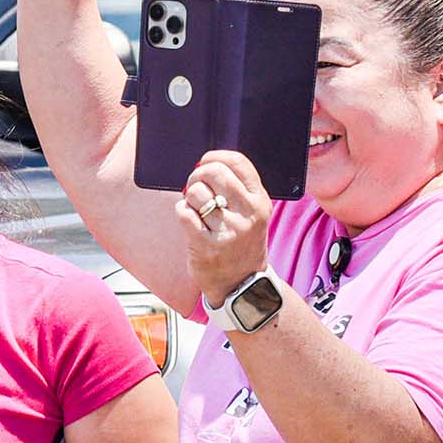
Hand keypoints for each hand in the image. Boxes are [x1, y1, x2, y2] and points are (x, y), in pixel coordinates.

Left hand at [180, 150, 273, 306]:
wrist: (242, 285)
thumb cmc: (242, 244)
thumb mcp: (252, 214)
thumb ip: (238, 189)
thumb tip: (206, 164)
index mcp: (260, 201)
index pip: (238, 163)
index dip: (215, 157)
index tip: (204, 162)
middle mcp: (247, 214)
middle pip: (214, 173)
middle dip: (197, 175)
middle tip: (195, 186)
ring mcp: (228, 231)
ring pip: (196, 193)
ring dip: (189, 197)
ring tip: (195, 209)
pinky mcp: (206, 245)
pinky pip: (184, 213)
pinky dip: (182, 212)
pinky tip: (189, 220)